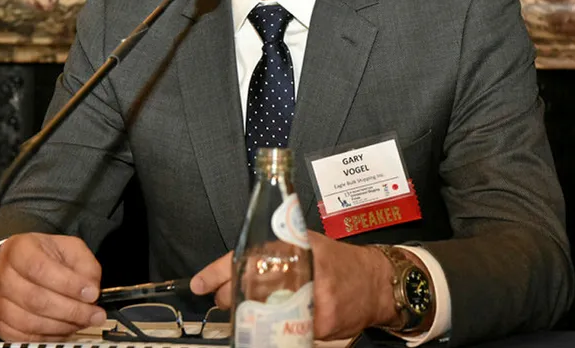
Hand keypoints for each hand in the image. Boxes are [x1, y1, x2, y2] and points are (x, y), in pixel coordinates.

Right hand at [0, 233, 105, 341]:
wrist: (22, 265)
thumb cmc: (46, 256)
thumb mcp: (70, 249)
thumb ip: (84, 266)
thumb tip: (91, 290)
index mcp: (18, 249)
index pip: (40, 268)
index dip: (68, 284)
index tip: (91, 293)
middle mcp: (0, 274)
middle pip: (34, 298)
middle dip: (70, 310)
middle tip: (93, 314)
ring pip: (28, 321)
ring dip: (61, 326)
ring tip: (81, 322)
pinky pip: (21, 336)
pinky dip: (46, 336)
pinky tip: (64, 330)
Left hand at [190, 231, 397, 339]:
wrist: (375, 282)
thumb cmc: (339, 262)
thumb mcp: (306, 243)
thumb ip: (275, 251)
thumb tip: (232, 269)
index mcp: (294, 244)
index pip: (245, 256)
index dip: (217, 272)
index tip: (199, 283)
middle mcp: (302, 268)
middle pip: (248, 288)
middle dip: (230, 298)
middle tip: (226, 299)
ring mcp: (311, 298)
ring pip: (263, 314)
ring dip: (248, 317)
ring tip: (247, 314)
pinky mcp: (320, 323)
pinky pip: (287, 331)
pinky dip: (275, 331)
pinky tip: (274, 326)